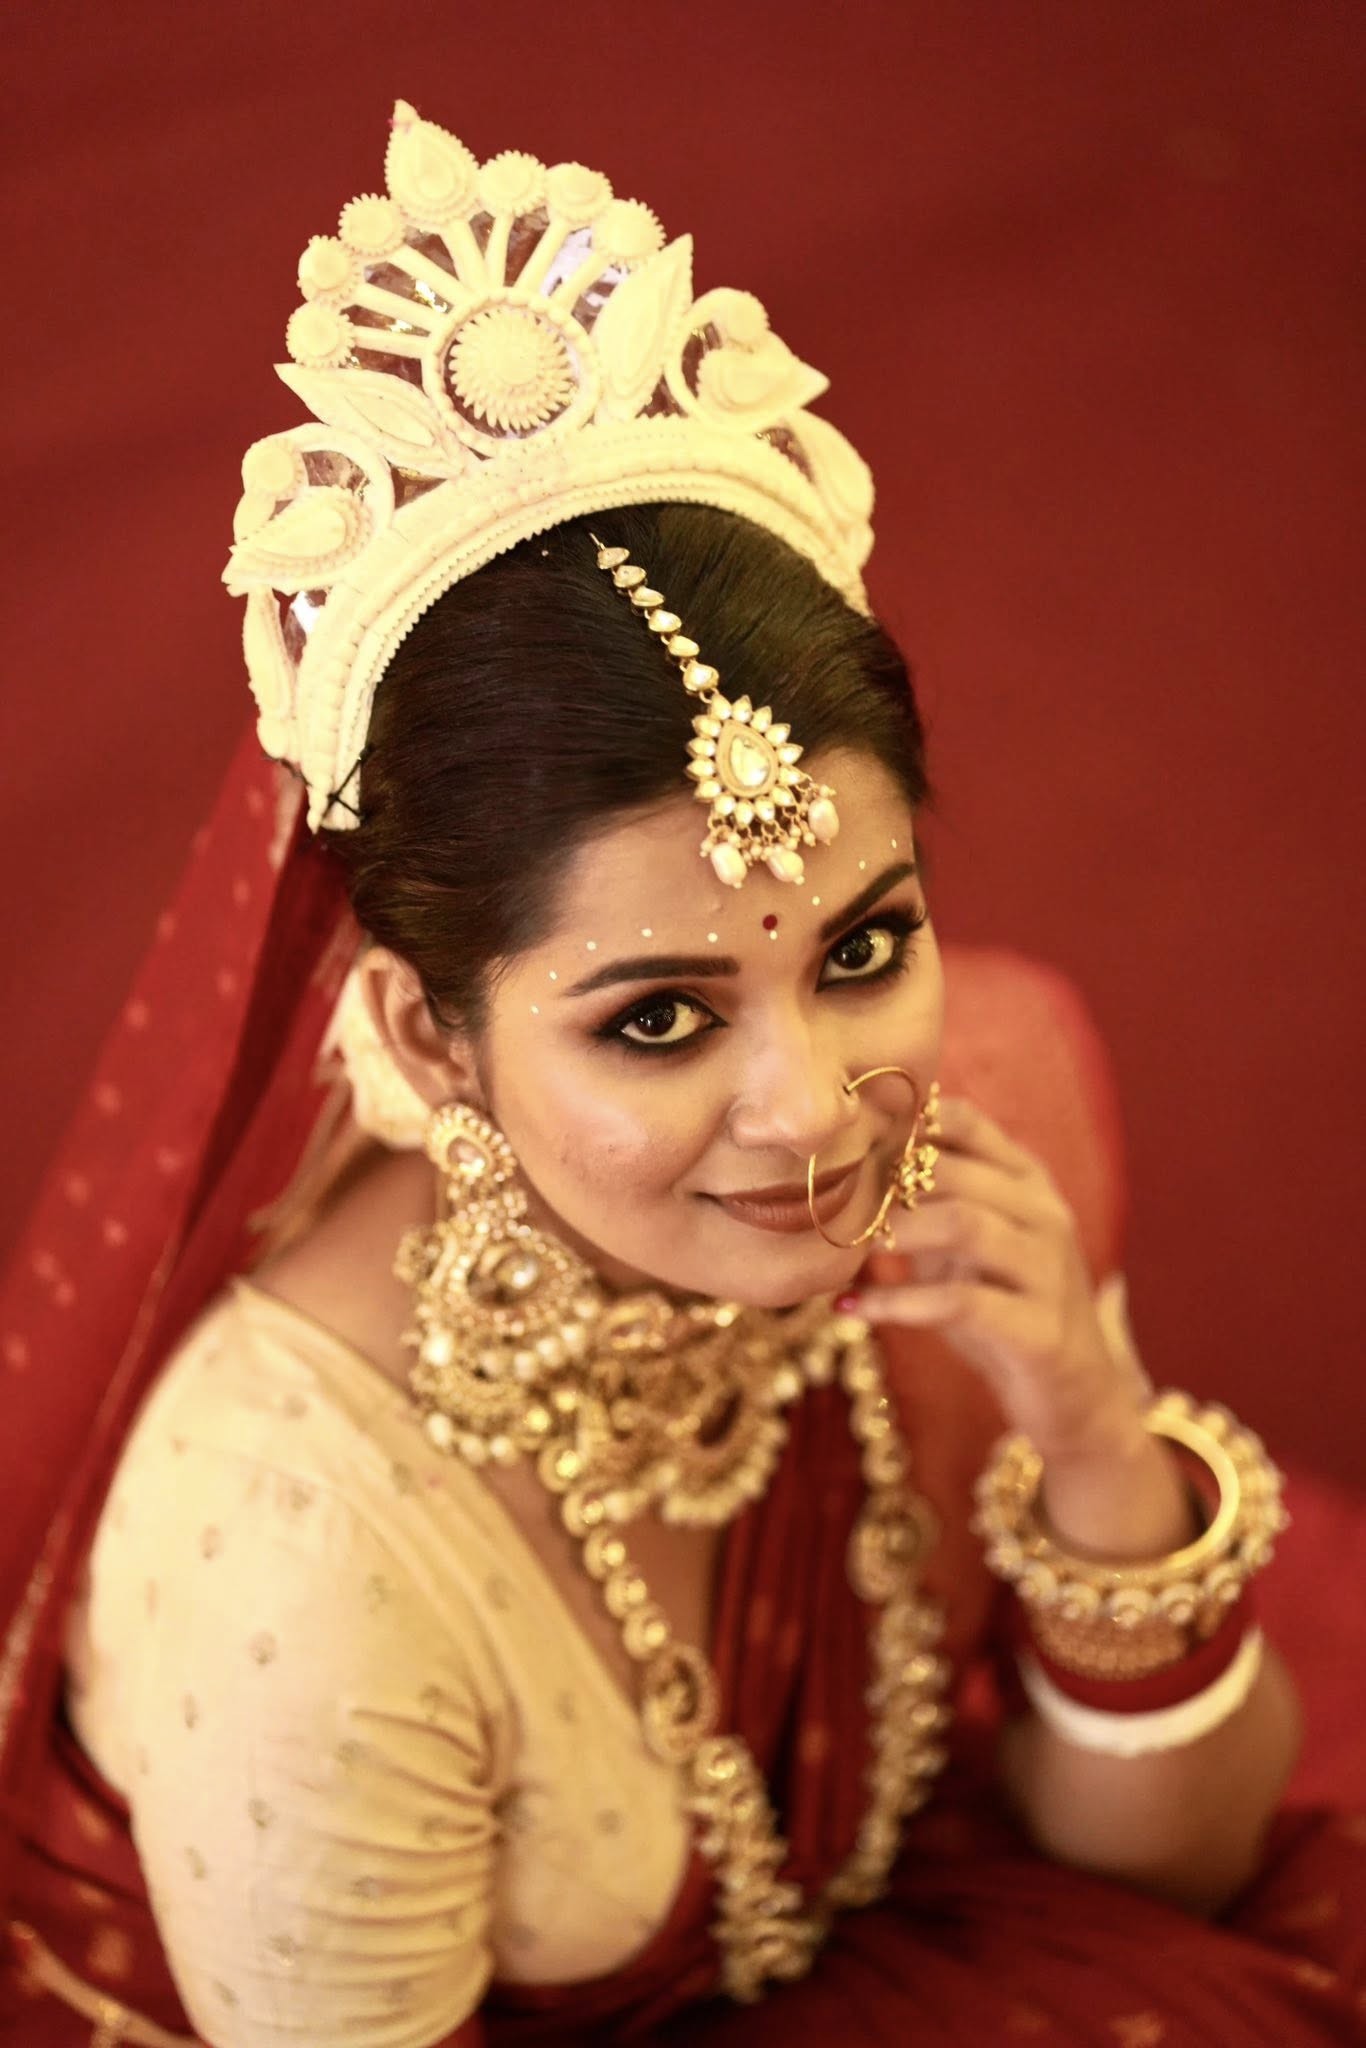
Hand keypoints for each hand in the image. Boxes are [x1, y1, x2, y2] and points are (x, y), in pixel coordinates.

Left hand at [844, 1094, 1150, 1467]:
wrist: (1074, 1394)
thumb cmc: (1006, 1308)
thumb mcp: (971, 1244)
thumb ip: (930, 1201)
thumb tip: (847, 1165)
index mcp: (1029, 1182)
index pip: (964, 1121)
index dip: (900, 1126)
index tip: (848, 1148)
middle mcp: (1045, 1215)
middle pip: (954, 1168)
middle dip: (887, 1182)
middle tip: (837, 1204)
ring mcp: (1047, 1270)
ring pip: (963, 1223)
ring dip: (897, 1232)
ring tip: (852, 1248)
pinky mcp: (1039, 1329)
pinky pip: (958, 1301)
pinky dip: (896, 1303)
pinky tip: (852, 1308)